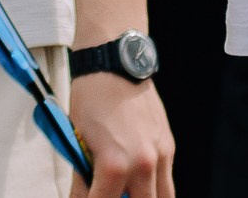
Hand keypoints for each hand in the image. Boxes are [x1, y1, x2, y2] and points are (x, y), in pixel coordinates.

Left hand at [68, 71, 173, 197]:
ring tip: (127, 191)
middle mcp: (143, 164)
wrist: (115, 62)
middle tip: (108, 194)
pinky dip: (154, 187)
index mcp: (115, 165)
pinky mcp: (168, 145)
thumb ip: (83, 176)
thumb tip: (81, 195)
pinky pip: (167, 180)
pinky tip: (138, 181)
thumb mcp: (78, 140)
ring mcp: (160, 155)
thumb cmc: (93, 96)